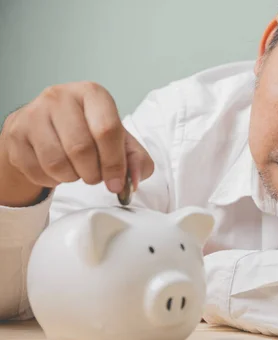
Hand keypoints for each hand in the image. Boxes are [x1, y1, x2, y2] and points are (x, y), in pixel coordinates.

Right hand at [0, 82, 153, 205]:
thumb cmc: (88, 132)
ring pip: (56, 162)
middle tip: (96, 177)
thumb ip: (136, 159)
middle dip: (93, 173)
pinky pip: (37, 170)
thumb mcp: (119, 140)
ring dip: (72, 177)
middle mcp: (61, 96)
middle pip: (81, 148)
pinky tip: (58, 170)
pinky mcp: (16, 132)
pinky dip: (52, 180)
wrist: (45, 128)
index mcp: (92, 93)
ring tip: (77, 170)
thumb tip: (133, 181)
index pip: (107, 130)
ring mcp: (34, 113)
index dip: (114, 163)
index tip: (117, 183)